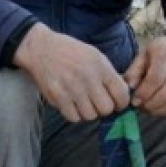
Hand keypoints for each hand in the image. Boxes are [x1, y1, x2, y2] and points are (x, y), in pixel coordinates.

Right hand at [13, 24, 129, 121]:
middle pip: (106, 109)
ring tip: (83, 102)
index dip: (121, 103)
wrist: (41, 49)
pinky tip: (72, 104)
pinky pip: (74, 118)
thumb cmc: (71, 52)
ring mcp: (72, 89)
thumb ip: (109, 74)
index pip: (121, 94)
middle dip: (104, 109)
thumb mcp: (95, 56)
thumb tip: (123, 93)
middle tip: (97, 103)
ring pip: (90, 116)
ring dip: (89, 112)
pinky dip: (75, 114)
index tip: (116, 103)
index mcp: (100, 67)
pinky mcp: (58, 97)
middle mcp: (88, 78)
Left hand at [124, 31, 165, 116]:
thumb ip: (133, 72)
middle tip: (140, 107)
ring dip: (157, 111)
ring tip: (147, 108)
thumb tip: (129, 89)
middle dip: (149, 105)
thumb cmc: (158, 53)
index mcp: (165, 54)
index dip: (143, 94)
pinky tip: (158, 107)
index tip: (134, 101)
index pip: (155, 79)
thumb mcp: (142, 56)